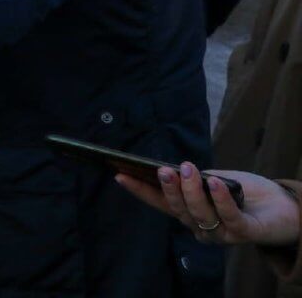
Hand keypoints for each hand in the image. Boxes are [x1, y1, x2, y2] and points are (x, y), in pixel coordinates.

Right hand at [117, 162, 299, 246]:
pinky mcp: (244, 233)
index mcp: (189, 213)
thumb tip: (178, 172)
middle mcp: (201, 227)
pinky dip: (220, 199)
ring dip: (192, 191)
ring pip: (200, 214)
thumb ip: (198, 181)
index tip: (119, 174)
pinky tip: (215, 182)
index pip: (159, 203)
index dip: (139, 190)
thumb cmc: (243, 192)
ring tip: (188, 168)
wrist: (282, 205)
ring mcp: (222, 233)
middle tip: (163, 169)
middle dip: (169, 189)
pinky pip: (229, 218)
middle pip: (178, 210)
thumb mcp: (214, 179)